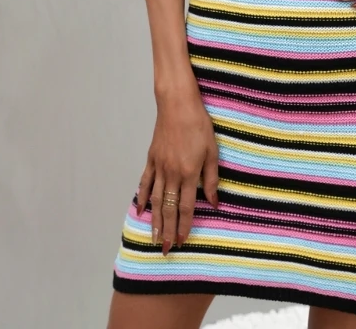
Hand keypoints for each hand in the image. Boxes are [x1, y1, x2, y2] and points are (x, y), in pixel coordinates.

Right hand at [135, 93, 219, 255]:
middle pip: (169, 208)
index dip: (184, 225)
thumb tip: (213, 202)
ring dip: (155, 220)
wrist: (178, 104)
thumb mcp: (212, 150)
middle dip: (168, 231)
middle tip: (166, 250)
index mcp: (189, 172)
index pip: (186, 207)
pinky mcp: (152, 159)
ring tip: (154, 237)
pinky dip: (143, 197)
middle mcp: (172, 173)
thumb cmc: (199, 125)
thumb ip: (211, 178)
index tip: (183, 240)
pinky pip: (145, 182)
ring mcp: (159, 166)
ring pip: (156, 199)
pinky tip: (141, 210)